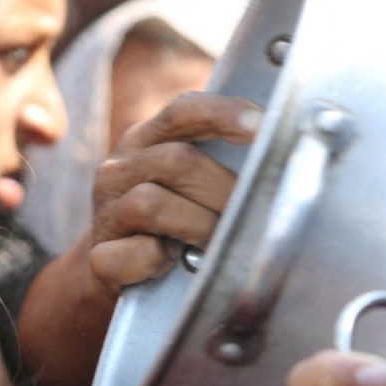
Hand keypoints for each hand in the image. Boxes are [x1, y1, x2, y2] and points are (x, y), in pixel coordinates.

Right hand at [84, 92, 261, 293]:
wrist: (114, 273)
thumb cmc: (170, 223)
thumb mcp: (188, 182)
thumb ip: (220, 157)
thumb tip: (285, 147)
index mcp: (145, 141)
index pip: (181, 111)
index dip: (222, 113)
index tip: (261, 125)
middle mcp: (119, 170)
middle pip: (174, 161)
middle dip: (221, 190)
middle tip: (246, 213)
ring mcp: (105, 213)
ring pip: (150, 204)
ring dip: (196, 226)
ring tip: (213, 243)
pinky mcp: (99, 255)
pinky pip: (136, 253)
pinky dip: (159, 260)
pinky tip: (169, 264)